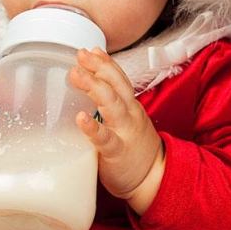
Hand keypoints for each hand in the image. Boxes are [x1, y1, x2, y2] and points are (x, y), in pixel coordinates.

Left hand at [69, 47, 164, 203]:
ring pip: (111, 104)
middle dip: (98, 68)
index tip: (92, 50)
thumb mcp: (127, 122)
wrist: (155, 180)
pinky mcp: (118, 152)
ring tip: (75, 75)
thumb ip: (112, 107)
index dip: (106, 63)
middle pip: (115, 85)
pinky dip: (92, 127)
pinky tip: (80, 119)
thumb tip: (89, 92)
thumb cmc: (134, 150)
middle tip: (80, 55)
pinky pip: (105, 138)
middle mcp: (129, 115)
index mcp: (130, 107)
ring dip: (93, 87)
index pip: (119, 79)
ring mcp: (125, 132)